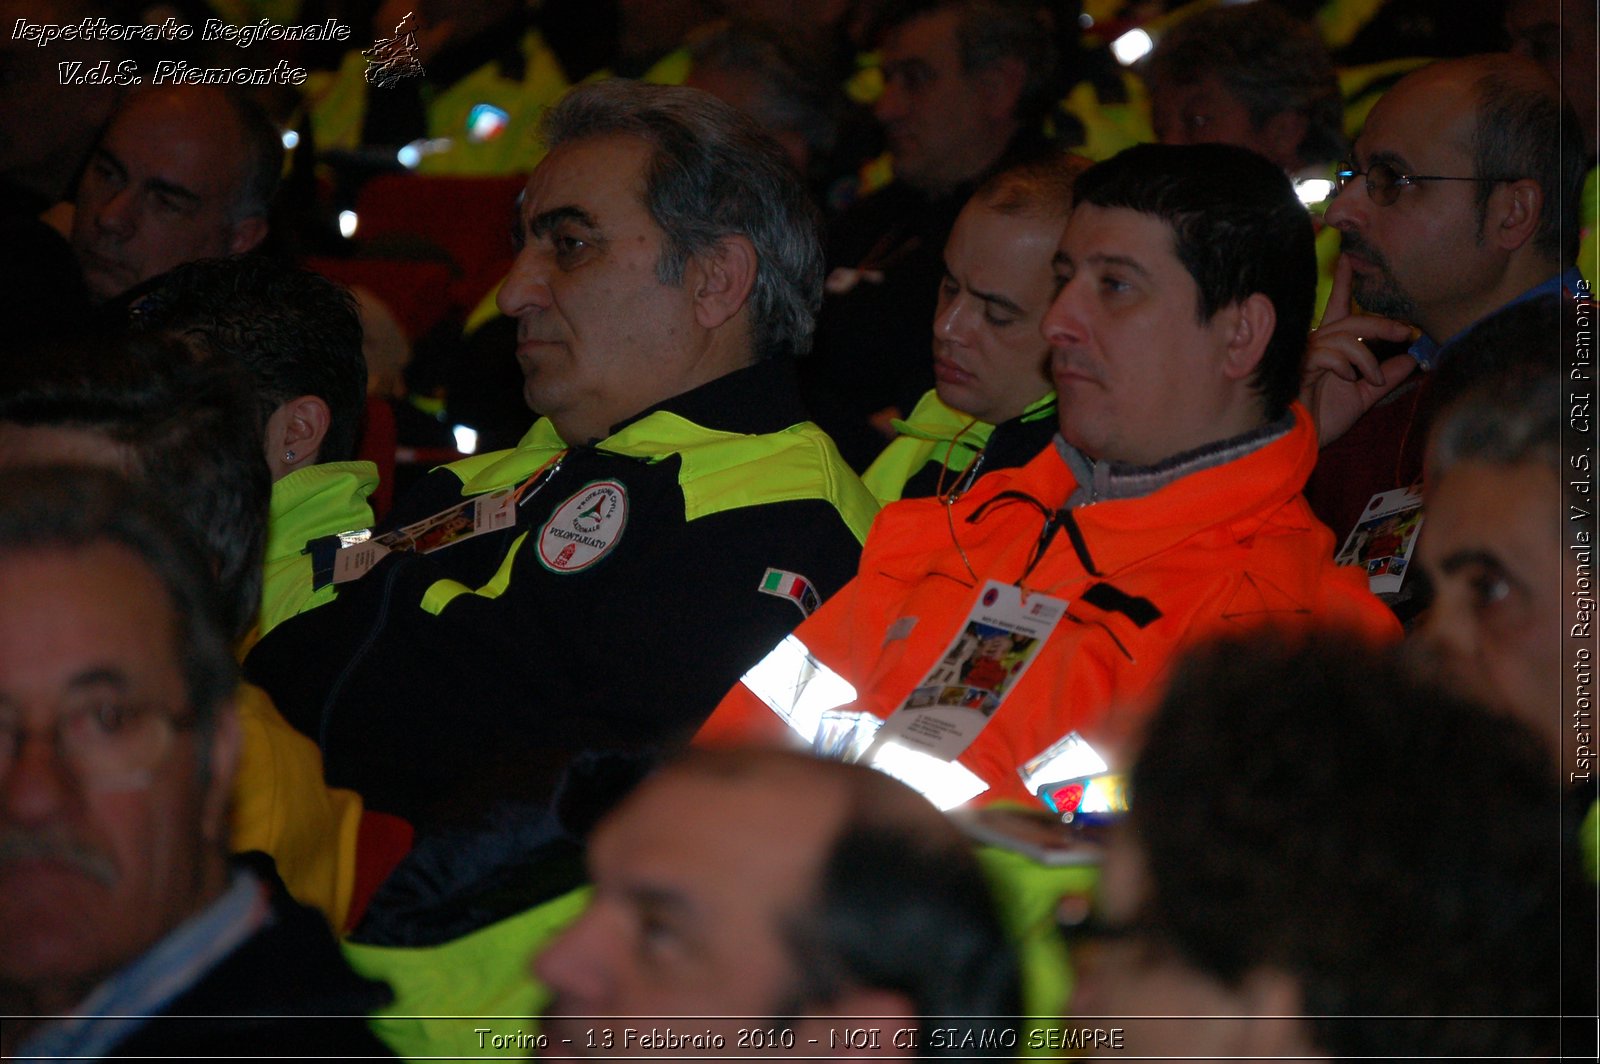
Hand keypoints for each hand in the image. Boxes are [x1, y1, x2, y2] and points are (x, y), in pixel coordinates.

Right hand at [1300, 254, 1417, 446]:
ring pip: (1342, 336)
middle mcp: (1313, 346)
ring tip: (1373, 378)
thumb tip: (1412, 360)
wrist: (1299, 443)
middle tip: (1404, 332)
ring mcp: (1303, 355)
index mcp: (1326, 349)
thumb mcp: (1362, 396)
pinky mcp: (1298, 366)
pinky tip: (1348, 378)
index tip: (1347, 259)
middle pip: (1348, 320)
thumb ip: (1384, 378)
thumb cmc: (1321, 421)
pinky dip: (1345, 364)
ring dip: (1365, 356)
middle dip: (1379, 324)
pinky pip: (1328, 353)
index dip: (1342, 285)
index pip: (1337, 311)